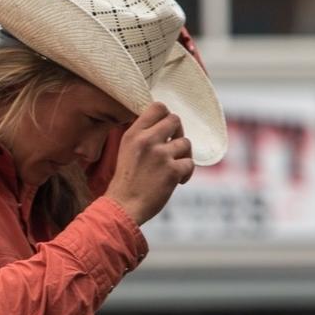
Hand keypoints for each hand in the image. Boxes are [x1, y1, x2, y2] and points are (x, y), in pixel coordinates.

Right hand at [105, 102, 193, 225]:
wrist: (123, 206)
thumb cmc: (127, 181)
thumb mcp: (126, 150)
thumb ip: (142, 135)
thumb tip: (164, 124)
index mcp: (134, 133)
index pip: (158, 107)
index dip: (166, 115)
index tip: (166, 129)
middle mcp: (147, 140)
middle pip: (175, 120)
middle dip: (178, 133)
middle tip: (173, 147)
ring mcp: (161, 155)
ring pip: (186, 143)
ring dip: (183, 156)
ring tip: (172, 168)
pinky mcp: (172, 171)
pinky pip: (190, 163)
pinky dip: (185, 173)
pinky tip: (176, 181)